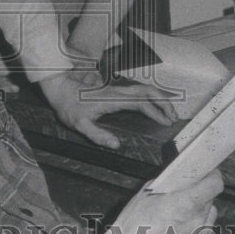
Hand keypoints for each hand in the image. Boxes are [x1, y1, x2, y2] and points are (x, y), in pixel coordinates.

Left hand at [39, 70, 177, 148]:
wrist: (60, 88)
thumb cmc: (69, 107)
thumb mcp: (79, 125)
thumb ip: (97, 135)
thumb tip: (116, 145)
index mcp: (111, 100)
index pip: (139, 103)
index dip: (155, 111)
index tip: (165, 121)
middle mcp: (117, 91)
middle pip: (147, 91)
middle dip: (164, 102)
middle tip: (174, 117)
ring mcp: (116, 88)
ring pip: (144, 88)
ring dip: (159, 98)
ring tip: (170, 112)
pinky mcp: (115, 89)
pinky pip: (138, 90)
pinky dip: (151, 96)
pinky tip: (155, 104)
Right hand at [99, 170, 222, 233]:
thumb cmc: (134, 224)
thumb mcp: (147, 193)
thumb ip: (168, 184)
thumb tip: (177, 179)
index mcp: (185, 204)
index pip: (215, 185)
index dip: (212, 176)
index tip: (208, 173)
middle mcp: (196, 221)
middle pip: (210, 198)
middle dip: (201, 192)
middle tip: (187, 190)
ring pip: (209, 214)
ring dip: (200, 208)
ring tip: (183, 209)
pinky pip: (204, 230)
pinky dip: (197, 224)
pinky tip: (181, 224)